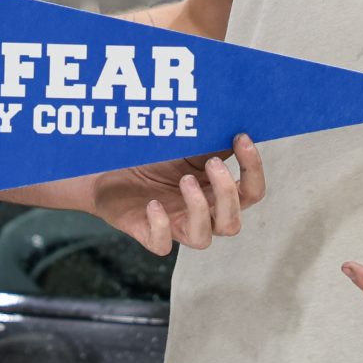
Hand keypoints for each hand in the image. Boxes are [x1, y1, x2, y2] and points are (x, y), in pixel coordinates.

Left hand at [89, 136, 265, 255]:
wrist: (111, 171)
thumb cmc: (154, 160)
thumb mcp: (186, 146)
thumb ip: (213, 139)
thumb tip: (237, 118)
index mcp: (217, 194)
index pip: (250, 193)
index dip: (252, 169)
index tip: (242, 138)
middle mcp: (202, 216)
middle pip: (232, 223)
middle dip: (227, 193)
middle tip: (212, 163)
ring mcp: (176, 227)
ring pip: (202, 238)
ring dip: (199, 209)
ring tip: (184, 180)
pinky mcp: (149, 234)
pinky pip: (162, 245)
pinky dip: (161, 226)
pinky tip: (154, 204)